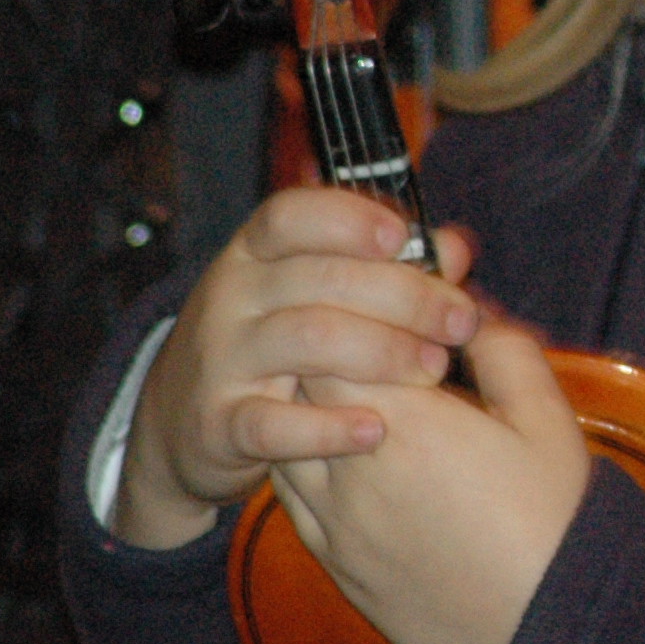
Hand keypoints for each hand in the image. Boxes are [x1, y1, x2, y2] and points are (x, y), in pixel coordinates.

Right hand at [115, 189, 476, 551]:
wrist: (183, 422)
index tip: (403, 236)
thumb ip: (383, 264)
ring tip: (435, 369)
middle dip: (408, 297)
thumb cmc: (276, 343)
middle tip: (461, 321)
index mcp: (255, 252)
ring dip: (384, 351)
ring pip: (308, 338)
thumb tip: (454, 247)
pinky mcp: (218, 424)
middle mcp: (231, 296)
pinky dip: (328, 428)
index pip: (292, 215)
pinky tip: (375, 429)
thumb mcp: (315, 292)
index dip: (350, 218)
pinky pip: (272, 424)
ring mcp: (221, 359)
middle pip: (323, 279)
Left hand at [274, 310, 589, 643]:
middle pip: (301, 386)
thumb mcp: (547, 417)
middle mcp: (351, 470)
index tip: (401, 312)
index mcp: (406, 422)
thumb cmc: (552, 518)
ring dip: (312, 413)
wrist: (542, 626)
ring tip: (357, 402)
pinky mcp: (333, 565)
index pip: (341, 341)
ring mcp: (333, 523)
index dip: (364, 315)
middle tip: (377, 348)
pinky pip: (293, 499)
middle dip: (334, 357)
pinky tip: (347, 463)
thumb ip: (504, 352)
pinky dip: (307, 468)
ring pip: (286, 441)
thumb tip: (474, 316)